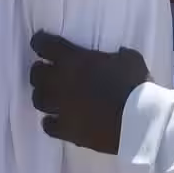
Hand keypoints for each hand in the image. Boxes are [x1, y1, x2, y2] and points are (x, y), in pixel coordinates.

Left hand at [29, 34, 148, 153]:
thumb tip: (116, 56)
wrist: (137, 120)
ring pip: (38, 99)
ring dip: (42, 95)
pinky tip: (54, 120)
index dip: (40, 42)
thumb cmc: (135, 84)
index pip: (46, 45)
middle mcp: (61, 82)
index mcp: (75, 59)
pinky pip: (48, 126)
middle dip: (39, 71)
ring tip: (49, 95)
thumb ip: (115, 55)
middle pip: (37, 74)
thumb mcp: (128, 58)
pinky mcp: (67, 130)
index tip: (39, 42)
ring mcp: (61, 108)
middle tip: (45, 70)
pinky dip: (49, 121)